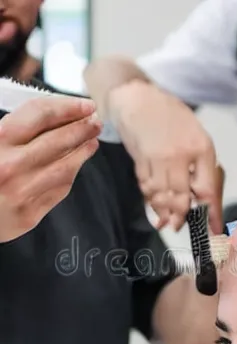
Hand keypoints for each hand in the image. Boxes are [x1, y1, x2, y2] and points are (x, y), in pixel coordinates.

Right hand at [0, 96, 100, 242]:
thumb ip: (15, 127)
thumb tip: (55, 115)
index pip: (41, 114)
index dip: (69, 107)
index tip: (86, 105)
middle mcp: (10, 166)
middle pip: (59, 140)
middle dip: (83, 128)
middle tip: (96, 121)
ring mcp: (21, 192)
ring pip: (65, 167)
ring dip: (83, 151)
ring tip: (92, 140)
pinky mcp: (28, 214)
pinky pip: (58, 190)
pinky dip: (70, 173)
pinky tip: (76, 163)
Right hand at [108, 80, 223, 233]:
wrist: (139, 100)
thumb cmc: (173, 118)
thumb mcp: (199, 139)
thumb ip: (202, 168)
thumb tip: (202, 198)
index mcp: (200, 149)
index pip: (207, 189)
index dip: (211, 213)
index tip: (214, 228)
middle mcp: (179, 155)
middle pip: (181, 197)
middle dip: (181, 217)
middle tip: (181, 226)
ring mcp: (157, 158)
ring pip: (162, 196)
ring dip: (165, 212)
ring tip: (168, 221)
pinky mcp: (140, 161)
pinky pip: (147, 188)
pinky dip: (151, 200)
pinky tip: (155, 206)